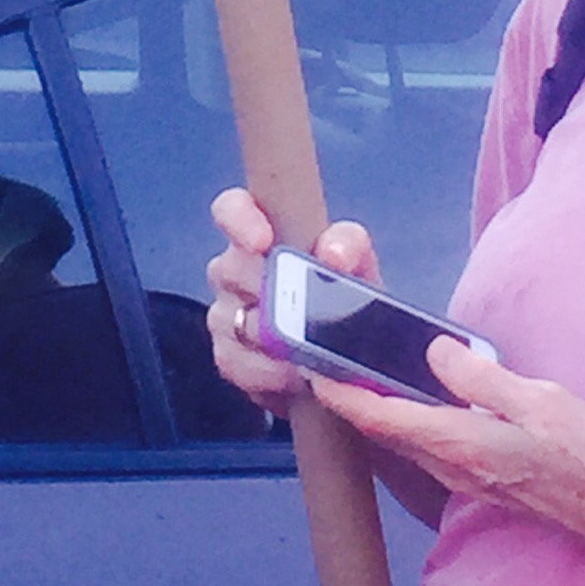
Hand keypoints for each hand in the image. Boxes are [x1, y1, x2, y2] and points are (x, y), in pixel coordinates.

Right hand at [205, 188, 381, 412]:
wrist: (346, 360)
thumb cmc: (346, 297)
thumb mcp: (358, 266)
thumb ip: (348, 245)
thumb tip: (332, 253)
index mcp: (263, 232)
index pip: (232, 208)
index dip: (240, 218)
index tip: (263, 241)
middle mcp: (235, 268)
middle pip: (230, 268)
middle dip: (266, 289)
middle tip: (298, 309)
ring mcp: (226, 314)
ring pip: (234, 320)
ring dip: (271, 339)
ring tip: (305, 352)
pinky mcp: (227, 358)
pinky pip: (236, 364)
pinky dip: (267, 374)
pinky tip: (291, 377)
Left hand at [310, 336, 584, 568]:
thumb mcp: (543, 404)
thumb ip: (484, 379)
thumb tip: (434, 353)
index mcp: (461, 444)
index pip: (382, 420)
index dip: (343, 396)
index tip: (312, 369)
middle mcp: (454, 468)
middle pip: (386, 435)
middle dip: (352, 402)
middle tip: (328, 362)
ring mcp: (469, 481)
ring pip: (407, 445)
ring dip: (378, 416)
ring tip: (362, 376)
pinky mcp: (486, 484)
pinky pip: (430, 452)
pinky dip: (409, 427)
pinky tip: (417, 405)